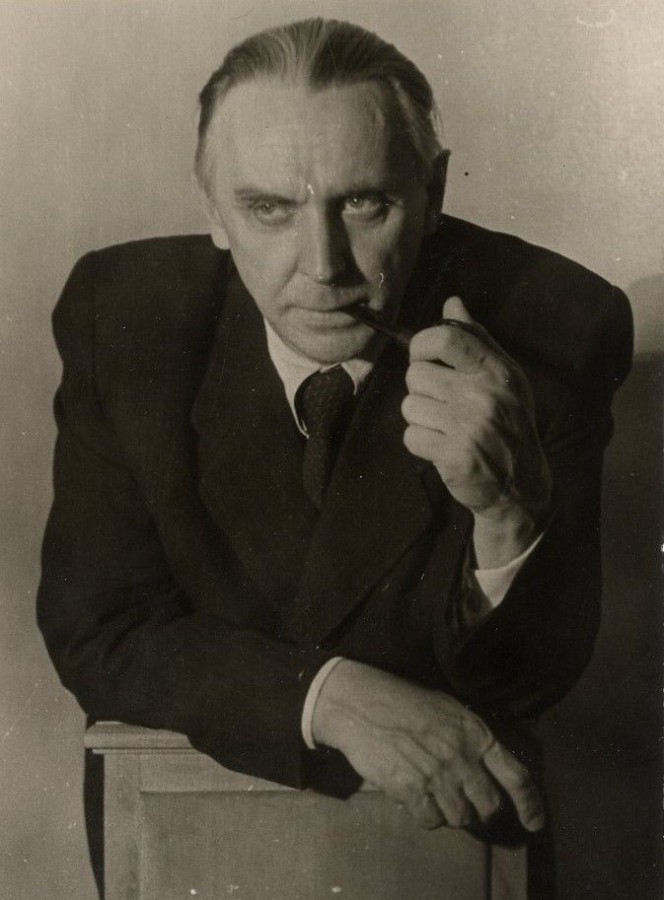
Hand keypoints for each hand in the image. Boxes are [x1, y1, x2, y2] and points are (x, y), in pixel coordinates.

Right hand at [312, 660, 544, 831]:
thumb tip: (488, 769)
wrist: (361, 704)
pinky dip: (426, 815)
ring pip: (461, 818)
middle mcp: (461, 756)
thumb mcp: (448, 710)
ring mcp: (436, 775)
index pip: (515, 775)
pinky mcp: (411, 789)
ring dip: (452, 813)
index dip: (530, 803)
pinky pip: (430, 820)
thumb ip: (471, 739)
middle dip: (482, 810)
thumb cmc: (405, 702)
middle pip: (489, 806)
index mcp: (475, 733)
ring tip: (436, 795)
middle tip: (468, 804)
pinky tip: (416, 797)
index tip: (535, 823)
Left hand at [401, 296, 551, 565]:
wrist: (520, 484)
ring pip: (410, 407)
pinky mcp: (455, 455)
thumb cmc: (507, 423)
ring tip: (445, 428)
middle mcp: (484, 395)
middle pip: (417, 375)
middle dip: (421, 390)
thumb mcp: (503, 378)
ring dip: (420, 419)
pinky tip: (442, 447)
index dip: (421, 345)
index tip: (423, 358)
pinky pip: (411, 437)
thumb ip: (476, 340)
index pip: (445, 339)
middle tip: (442, 405)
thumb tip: (453, 303)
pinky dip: (421, 444)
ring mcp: (470, 426)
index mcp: (496, 371)